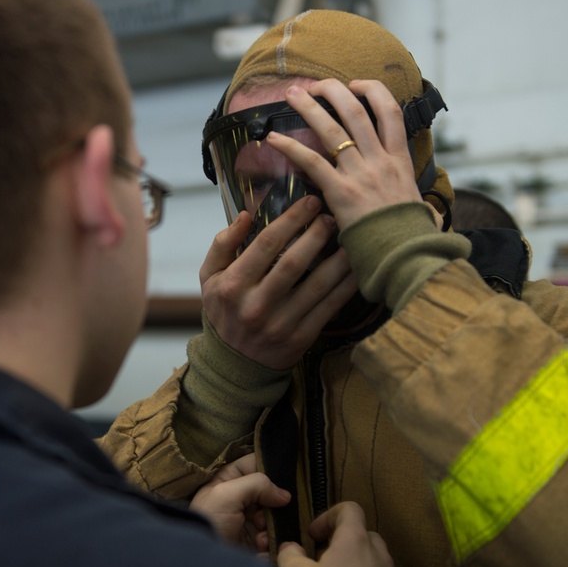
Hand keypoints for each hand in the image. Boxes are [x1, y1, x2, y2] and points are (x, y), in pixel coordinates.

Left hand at [189, 453, 289, 550]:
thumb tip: (285, 495)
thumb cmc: (209, 522)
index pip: (256, 464)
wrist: (202, 563)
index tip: (288, 477)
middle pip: (270, 492)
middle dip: (274, 502)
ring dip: (271, 524)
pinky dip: (270, 541)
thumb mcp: (227, 494)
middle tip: (265, 514)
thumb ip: (257, 484)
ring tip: (260, 535)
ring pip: (275, 516)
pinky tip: (260, 546)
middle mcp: (240, 498)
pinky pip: (273, 536)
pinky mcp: (254, 542)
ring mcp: (248, 520)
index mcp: (229, 480)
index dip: (271, 468)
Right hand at [199, 196, 357, 369]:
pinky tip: (357, 267)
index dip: (291, 219)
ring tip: (351, 235)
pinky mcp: (302, 338)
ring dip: (338, 258)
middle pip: (293, 263)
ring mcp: (281, 324)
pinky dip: (347, 285)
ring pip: (318, 285)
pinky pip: (330, 307)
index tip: (309, 201)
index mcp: (234, 286)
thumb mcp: (210, 278)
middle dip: (317, 234)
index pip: (265, 245)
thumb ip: (223, 244)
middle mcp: (256, 306)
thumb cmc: (225, 312)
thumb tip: (246, 215)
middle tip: (331, 215)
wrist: (235, 365)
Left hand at [265, 79, 424, 232]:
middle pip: (357, 112)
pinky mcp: (340, 192)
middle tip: (315, 85)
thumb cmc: (414, 241)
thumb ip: (422, 208)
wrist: (409, 257)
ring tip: (291, 94)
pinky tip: (273, 138)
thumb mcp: (423, 214)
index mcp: (400, 163)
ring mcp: (360, 174)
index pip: (390, 113)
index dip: (373, 91)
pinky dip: (291, 147)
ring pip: (333, 129)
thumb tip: (428, 216)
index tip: (356, 85)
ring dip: (309, 107)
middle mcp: (380, 161)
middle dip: (334, 92)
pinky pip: (312, 161)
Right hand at [278, 502, 405, 566]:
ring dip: (355, 566)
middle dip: (342, 542)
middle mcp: (379, 554)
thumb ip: (289, 554)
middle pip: (362, 534)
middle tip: (322, 559)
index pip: (349, 508)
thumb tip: (290, 548)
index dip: (328, 516)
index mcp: (355, 539)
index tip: (313, 534)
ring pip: (373, 561)